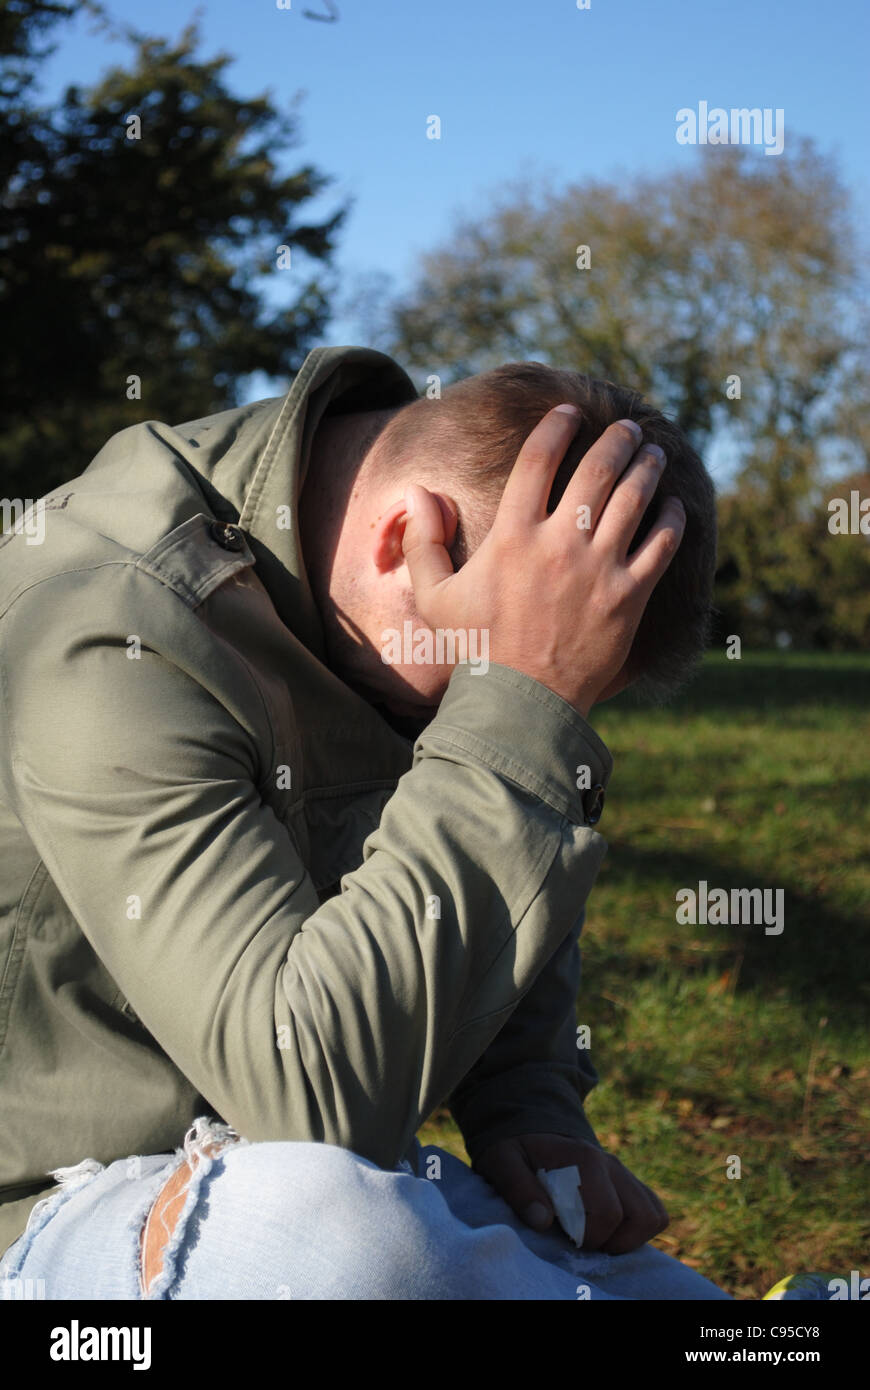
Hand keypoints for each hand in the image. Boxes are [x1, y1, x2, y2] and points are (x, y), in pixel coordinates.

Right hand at [401, 407, 685, 718]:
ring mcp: (599, 570)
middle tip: (629, 429)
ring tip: (654, 455)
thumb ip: (423, 542)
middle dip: (618, 440)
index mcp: (512, 536)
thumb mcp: (434, 596)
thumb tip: (418, 493)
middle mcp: (559, 545)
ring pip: (635, 499)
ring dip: (648, 468)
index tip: (569, 413)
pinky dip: (671, 520)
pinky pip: (661, 546)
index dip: (556, 427)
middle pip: (598, 470)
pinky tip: (674, 508)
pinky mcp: (628, 597)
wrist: (521, 702)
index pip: (538, 460)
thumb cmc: (475, 648)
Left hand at [473, 1132, 668, 1253]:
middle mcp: (609, 1163)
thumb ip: (517, 1187)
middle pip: (636, 1216)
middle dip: (609, 1241)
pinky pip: (655, 1210)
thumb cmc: (516, 1150)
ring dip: (631, 1237)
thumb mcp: (502, 1161)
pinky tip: (611, 1231)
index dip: (589, 1237)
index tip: (565, 1237)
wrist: (530, 1129)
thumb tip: (542, 1220)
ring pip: (653, 1214)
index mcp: (583, 1159)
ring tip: (598, 1239)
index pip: (607, 1214)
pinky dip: (641, 1227)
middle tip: (579, 1240)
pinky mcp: (628, 1181)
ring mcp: (622, 1172)